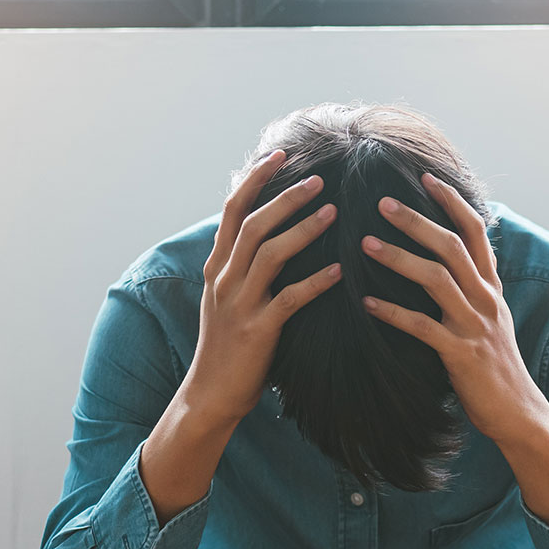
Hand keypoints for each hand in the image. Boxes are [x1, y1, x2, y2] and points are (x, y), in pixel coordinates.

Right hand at [185, 149, 341, 423]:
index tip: (278, 154)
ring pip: (270, 254)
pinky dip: (315, 281)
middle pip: (253, 224)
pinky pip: (290, 299)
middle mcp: (224, 279)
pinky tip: (338, 269)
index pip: (232, 210)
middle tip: (319, 179)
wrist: (210, 394)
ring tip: (333, 212)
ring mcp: (239, 304)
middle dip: (285, 197)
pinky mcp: (258, 330)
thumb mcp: (224, 297)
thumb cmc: (227, 345)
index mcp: (217, 266)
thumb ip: (239, 265)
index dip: (254, 179)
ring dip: (303, 229)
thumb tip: (262, 232)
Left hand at [358, 174, 547, 446]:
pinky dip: (392, 313)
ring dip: (399, 258)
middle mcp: (486, 299)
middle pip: (453, 246)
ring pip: (437, 279)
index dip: (452, 202)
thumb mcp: (491, 319)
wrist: (518, 412)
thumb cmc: (495, 366)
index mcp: (491, 287)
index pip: (475, 231)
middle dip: (417, 221)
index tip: (425, 177)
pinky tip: (366, 305)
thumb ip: (473, 288)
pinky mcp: (461, 354)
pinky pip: (422, 327)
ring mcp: (475, 326)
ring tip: (365, 245)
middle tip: (382, 203)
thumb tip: (450, 260)